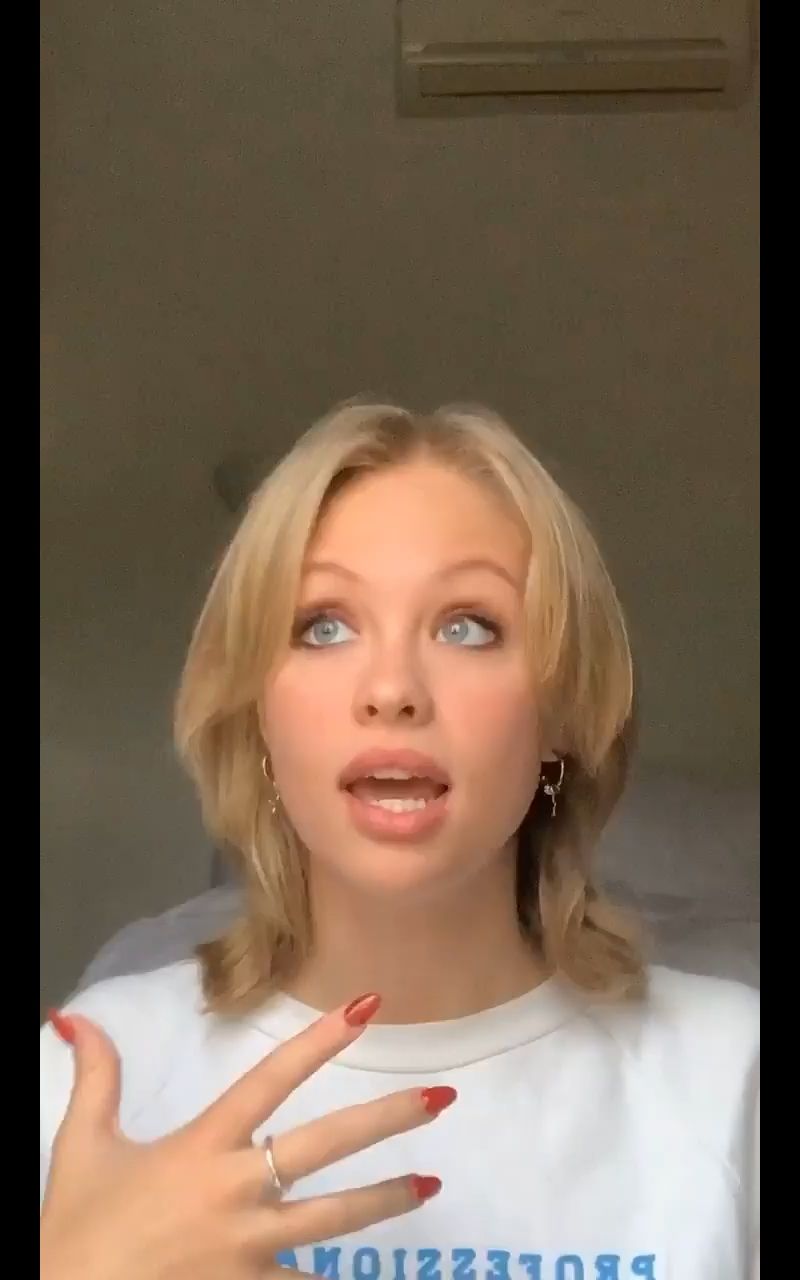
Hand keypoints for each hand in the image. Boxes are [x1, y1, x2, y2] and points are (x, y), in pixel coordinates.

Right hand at [40, 994, 452, 1279]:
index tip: (367, 1006)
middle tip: (441, 1098)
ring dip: (388, 1199)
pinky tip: (368, 1274)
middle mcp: (237, 1190)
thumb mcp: (83, 1149)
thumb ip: (95, 1078)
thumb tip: (73, 1015)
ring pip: (336, 1217)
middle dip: (388, 1118)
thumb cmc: (78, 1231)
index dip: (321, 1039)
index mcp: (202, 1146)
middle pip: (327, 1144)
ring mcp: (250, 1248)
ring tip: (432, 1185)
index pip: (272, 1078)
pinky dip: (335, 1278)